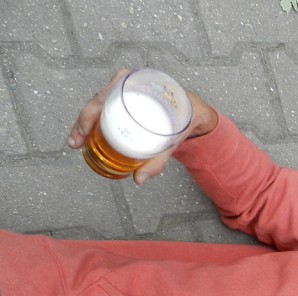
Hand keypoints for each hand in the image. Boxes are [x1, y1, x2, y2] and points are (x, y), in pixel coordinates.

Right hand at [67, 69, 218, 184]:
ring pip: (98, 105)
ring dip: (85, 122)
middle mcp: (128, 84)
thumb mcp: (173, 139)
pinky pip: (104, 108)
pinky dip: (94, 120)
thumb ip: (158, 160)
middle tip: (76, 142)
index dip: (90, 114)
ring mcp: (123, 91)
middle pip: (98, 101)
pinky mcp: (122, 100)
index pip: (106, 97)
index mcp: (138, 85)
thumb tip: (139, 179)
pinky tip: (86, 134)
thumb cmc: (182, 118)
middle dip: (83, 122)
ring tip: (77, 141)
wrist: (191, 110)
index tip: (84, 133)